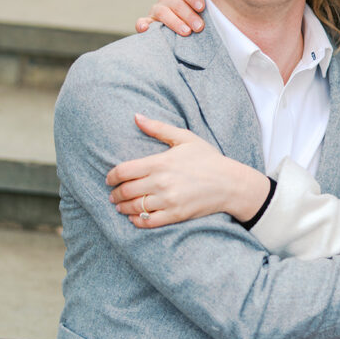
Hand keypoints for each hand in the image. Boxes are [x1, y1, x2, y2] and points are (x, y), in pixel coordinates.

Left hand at [106, 114, 268, 226]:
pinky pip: (149, 221)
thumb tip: (136, 116)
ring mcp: (168, 200)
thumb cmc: (208, 158)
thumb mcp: (185, 138)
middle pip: (126, 190)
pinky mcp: (176, 215)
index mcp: (160, 162)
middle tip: (113, 195)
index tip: (109, 179)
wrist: (230, 183)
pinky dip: (137, 221)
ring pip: (134, 207)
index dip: (111, 176)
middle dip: (115, 194)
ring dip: (123, 208)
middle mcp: (161, 182)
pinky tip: (135, 217)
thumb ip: (158, 128)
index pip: (124, 171)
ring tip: (121, 206)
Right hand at [136, 0, 205, 33]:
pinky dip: (142, 24)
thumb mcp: (200, 5)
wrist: (181, 31)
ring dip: (174, 22)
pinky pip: (142, 22)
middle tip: (199, 27)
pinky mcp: (147, 23)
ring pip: (162, 12)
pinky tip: (144, 28)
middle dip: (188, 15)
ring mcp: (156, 10)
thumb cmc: (195, 16)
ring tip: (186, 32)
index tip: (202, 7)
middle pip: (176, 4)